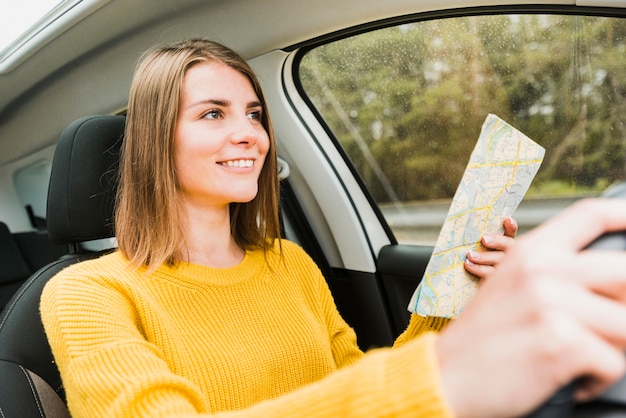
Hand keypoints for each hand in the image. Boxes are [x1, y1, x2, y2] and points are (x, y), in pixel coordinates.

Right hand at [435, 199, 625, 417]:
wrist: (444, 377)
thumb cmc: (479, 340)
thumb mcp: (507, 287)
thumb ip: (549, 273)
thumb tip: (606, 278)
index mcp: (530, 253)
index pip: (589, 216)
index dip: (623, 214)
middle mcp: (543, 270)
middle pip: (624, 270)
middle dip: (624, 304)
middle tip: (607, 326)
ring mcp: (552, 303)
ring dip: (610, 348)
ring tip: (580, 359)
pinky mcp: (561, 342)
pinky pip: (615, 363)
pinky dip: (597, 379)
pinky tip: (571, 381)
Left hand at [464, 217, 517, 278]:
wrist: (478, 282)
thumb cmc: (475, 257)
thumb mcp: (479, 246)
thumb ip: (482, 239)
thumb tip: (469, 227)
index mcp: (506, 243)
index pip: (511, 233)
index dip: (511, 226)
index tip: (507, 220)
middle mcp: (509, 254)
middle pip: (508, 246)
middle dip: (497, 241)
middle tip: (484, 239)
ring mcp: (505, 268)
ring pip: (499, 261)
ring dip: (484, 257)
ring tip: (469, 254)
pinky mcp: (497, 280)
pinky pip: (490, 274)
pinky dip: (478, 268)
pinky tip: (468, 264)